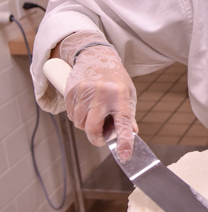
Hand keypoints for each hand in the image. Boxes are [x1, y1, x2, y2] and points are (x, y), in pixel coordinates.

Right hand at [59, 31, 137, 160]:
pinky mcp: (71, 90)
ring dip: (86, 125)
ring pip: (79, 123)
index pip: (123, 123)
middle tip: (102, 135)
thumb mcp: (128, 94)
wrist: (96, 55)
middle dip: (96, 137)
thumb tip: (132, 134)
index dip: (124, 142)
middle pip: (92, 129)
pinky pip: (70, 115)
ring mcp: (84, 92)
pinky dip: (77, 116)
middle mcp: (102, 94)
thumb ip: (128, 115)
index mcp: (120, 96)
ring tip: (95, 113)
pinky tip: (84, 105)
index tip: (125, 156)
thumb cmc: (115, 78)